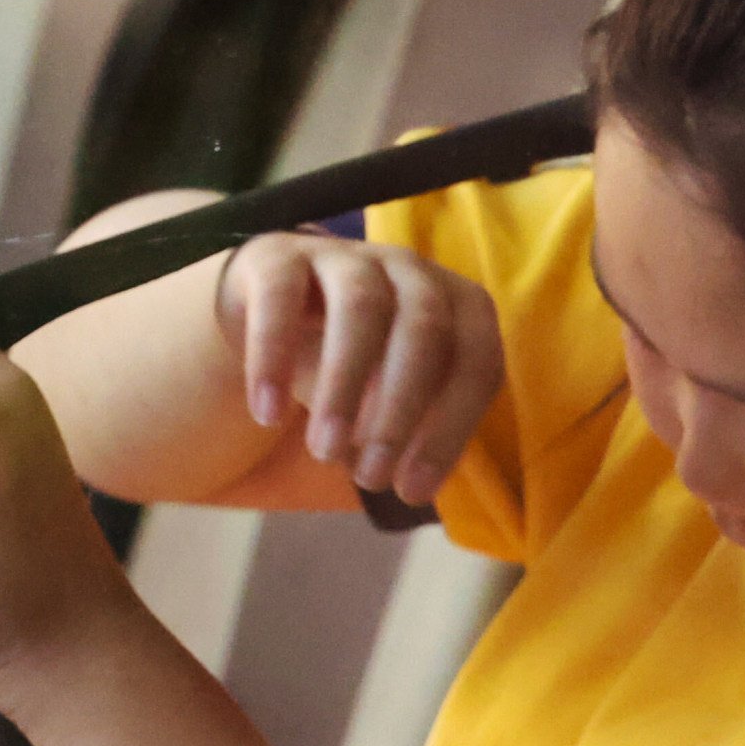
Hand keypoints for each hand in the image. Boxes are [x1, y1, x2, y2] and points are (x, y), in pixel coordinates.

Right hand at [210, 228, 502, 503]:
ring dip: (345, 387)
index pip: (478, 361)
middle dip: (401, 411)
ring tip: (325, 452)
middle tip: (371, 477)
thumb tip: (415, 489)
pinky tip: (267, 414)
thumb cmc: (356, 360)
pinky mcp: (279, 256)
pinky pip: (280, 298)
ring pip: (361, 309)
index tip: (415, 490)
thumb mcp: (393, 396)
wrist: (272, 306)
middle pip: (425, 330)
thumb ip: (414, 432)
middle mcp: (411, 269)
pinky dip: (272, 358)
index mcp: (458, 303)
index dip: (452, 430)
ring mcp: (347, 255)